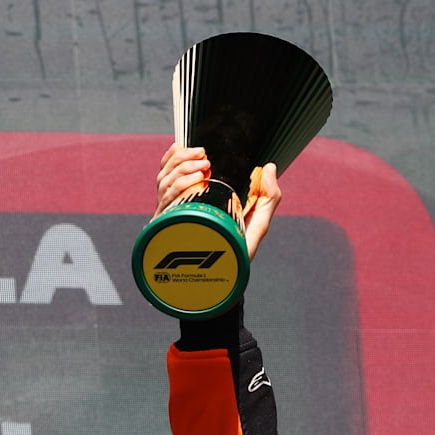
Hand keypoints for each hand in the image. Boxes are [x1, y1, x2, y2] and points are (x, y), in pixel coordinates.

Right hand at [155, 144, 282, 260]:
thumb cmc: (240, 255)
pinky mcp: (167, 232)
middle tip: (204, 158)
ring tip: (204, 168)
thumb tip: (271, 167)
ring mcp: (171, 220)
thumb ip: (267, 196)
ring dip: (182, 169)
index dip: (178, 155)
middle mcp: (178, 209)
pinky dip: (178, 187)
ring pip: (163, 184)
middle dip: (182, 159)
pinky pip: (165, 203)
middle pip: (166, 174)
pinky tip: (195, 181)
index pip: (173, 171)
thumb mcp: (258, 223)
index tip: (196, 148)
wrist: (226, 286)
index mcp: (192, 202)